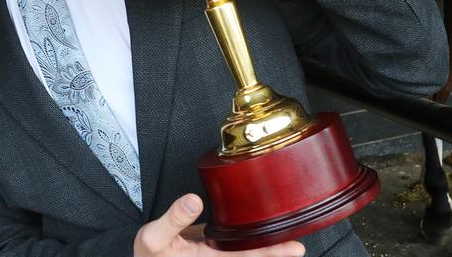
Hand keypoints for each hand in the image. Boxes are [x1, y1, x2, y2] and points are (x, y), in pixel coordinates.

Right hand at [134, 194, 304, 256]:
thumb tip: (193, 200)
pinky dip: (251, 242)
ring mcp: (216, 255)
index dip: (269, 253)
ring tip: (289, 241)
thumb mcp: (153, 238)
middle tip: (298, 247)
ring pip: (246, 252)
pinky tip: (261, 233)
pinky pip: (237, 248)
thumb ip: (173, 219)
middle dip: (276, 252)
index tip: (291, 248)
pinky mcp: (213, 249)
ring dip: (267, 247)